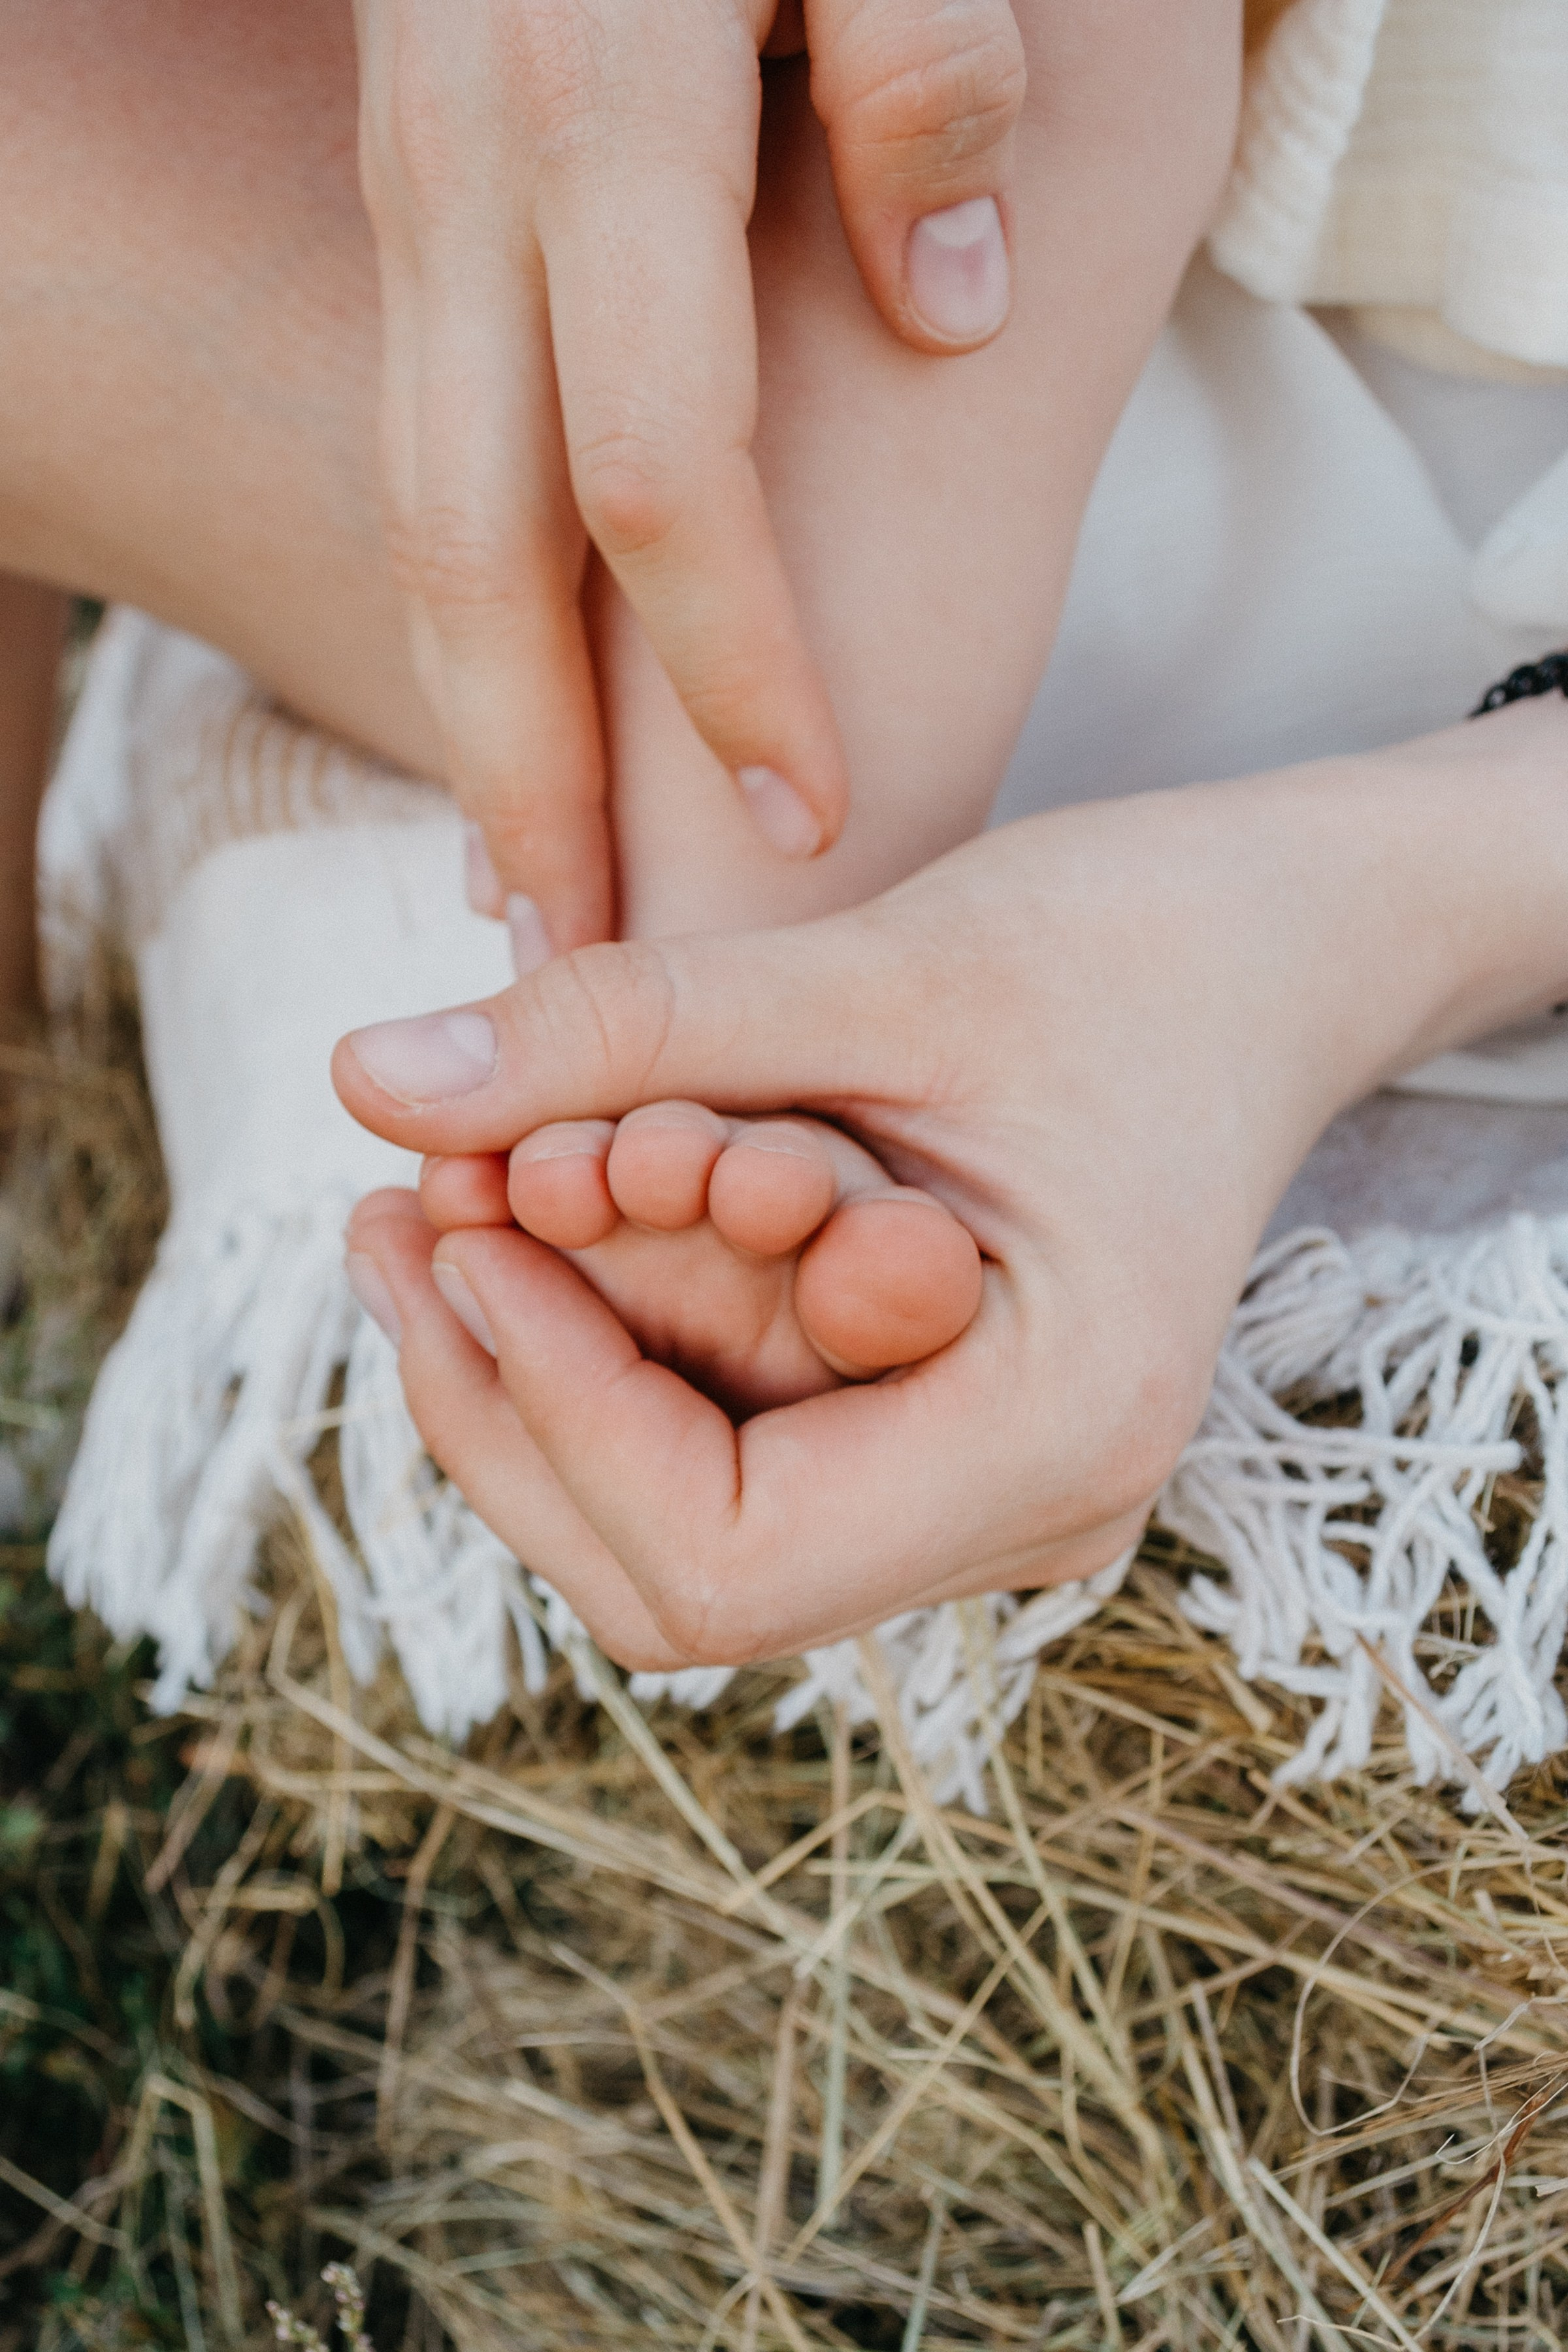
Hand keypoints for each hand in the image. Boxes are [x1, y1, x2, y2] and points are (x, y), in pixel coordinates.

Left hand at [334, 723, 1567, 1667]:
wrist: (1266, 954)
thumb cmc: (1134, 943)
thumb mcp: (881, 969)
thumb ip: (626, 1035)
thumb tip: (361, 1084)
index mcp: (1054, 1436)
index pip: (724, 1560)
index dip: (555, 1412)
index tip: (460, 1229)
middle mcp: (1021, 1511)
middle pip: (672, 1577)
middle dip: (511, 1402)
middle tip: (400, 1211)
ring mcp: (973, 1488)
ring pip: (675, 1524)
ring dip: (540, 1367)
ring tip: (444, 1188)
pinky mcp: (927, 1435)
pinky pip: (721, 1447)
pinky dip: (613, 1339)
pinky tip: (541, 1206)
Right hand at [351, 0, 1026, 952]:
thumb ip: (926, 71)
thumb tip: (947, 305)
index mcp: (591, 110)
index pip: (658, 470)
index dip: (733, 659)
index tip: (817, 809)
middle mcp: (463, 174)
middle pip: (476, 544)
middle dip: (535, 769)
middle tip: (582, 956)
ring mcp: (415, 190)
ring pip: (416, 509)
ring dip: (465, 712)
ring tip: (521, 878)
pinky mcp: (417, 195)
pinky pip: (423, 445)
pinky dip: (458, 601)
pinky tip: (506, 693)